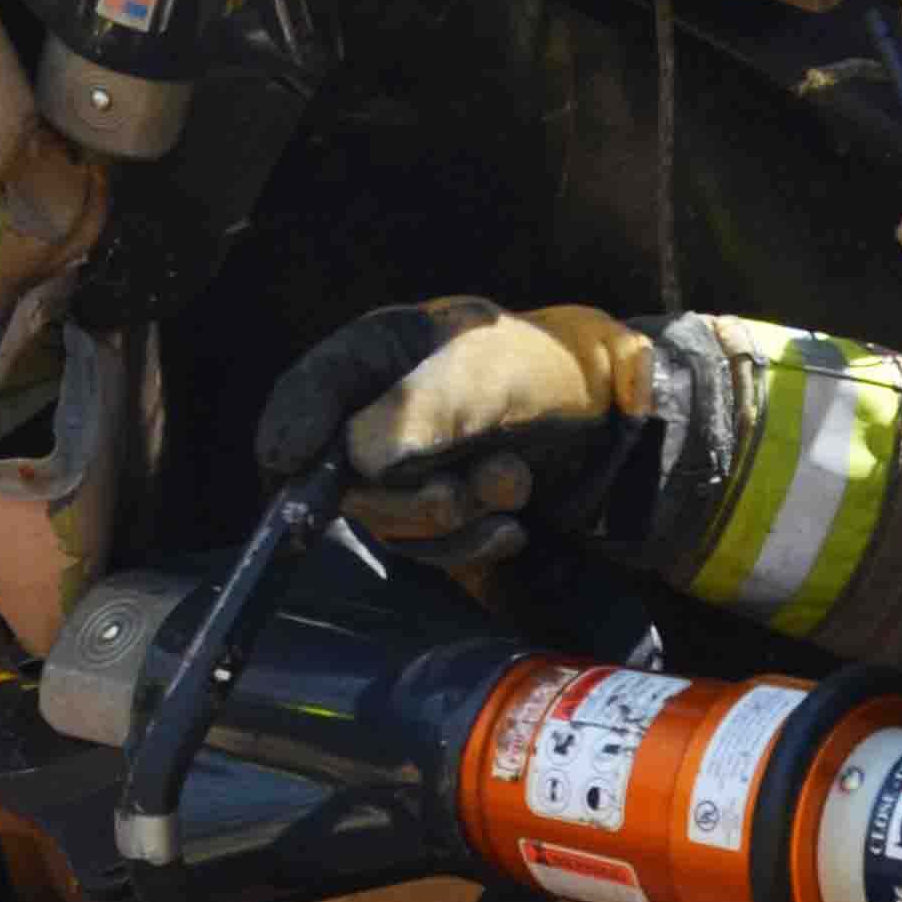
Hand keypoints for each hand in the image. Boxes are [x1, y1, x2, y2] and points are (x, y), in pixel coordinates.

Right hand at [253, 295, 659, 555]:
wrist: (612, 421)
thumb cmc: (546, 373)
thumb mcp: (487, 375)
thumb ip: (421, 408)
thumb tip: (357, 461)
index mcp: (379, 353)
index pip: (310, 389)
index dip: (291, 427)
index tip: (289, 463)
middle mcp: (376, 411)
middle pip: (341, 475)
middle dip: (409, 496)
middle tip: (461, 491)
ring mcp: (401, 464)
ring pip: (388, 520)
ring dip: (454, 516)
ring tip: (511, 482)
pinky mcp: (432, 508)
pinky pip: (426, 548)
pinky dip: (470, 544)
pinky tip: (511, 528)